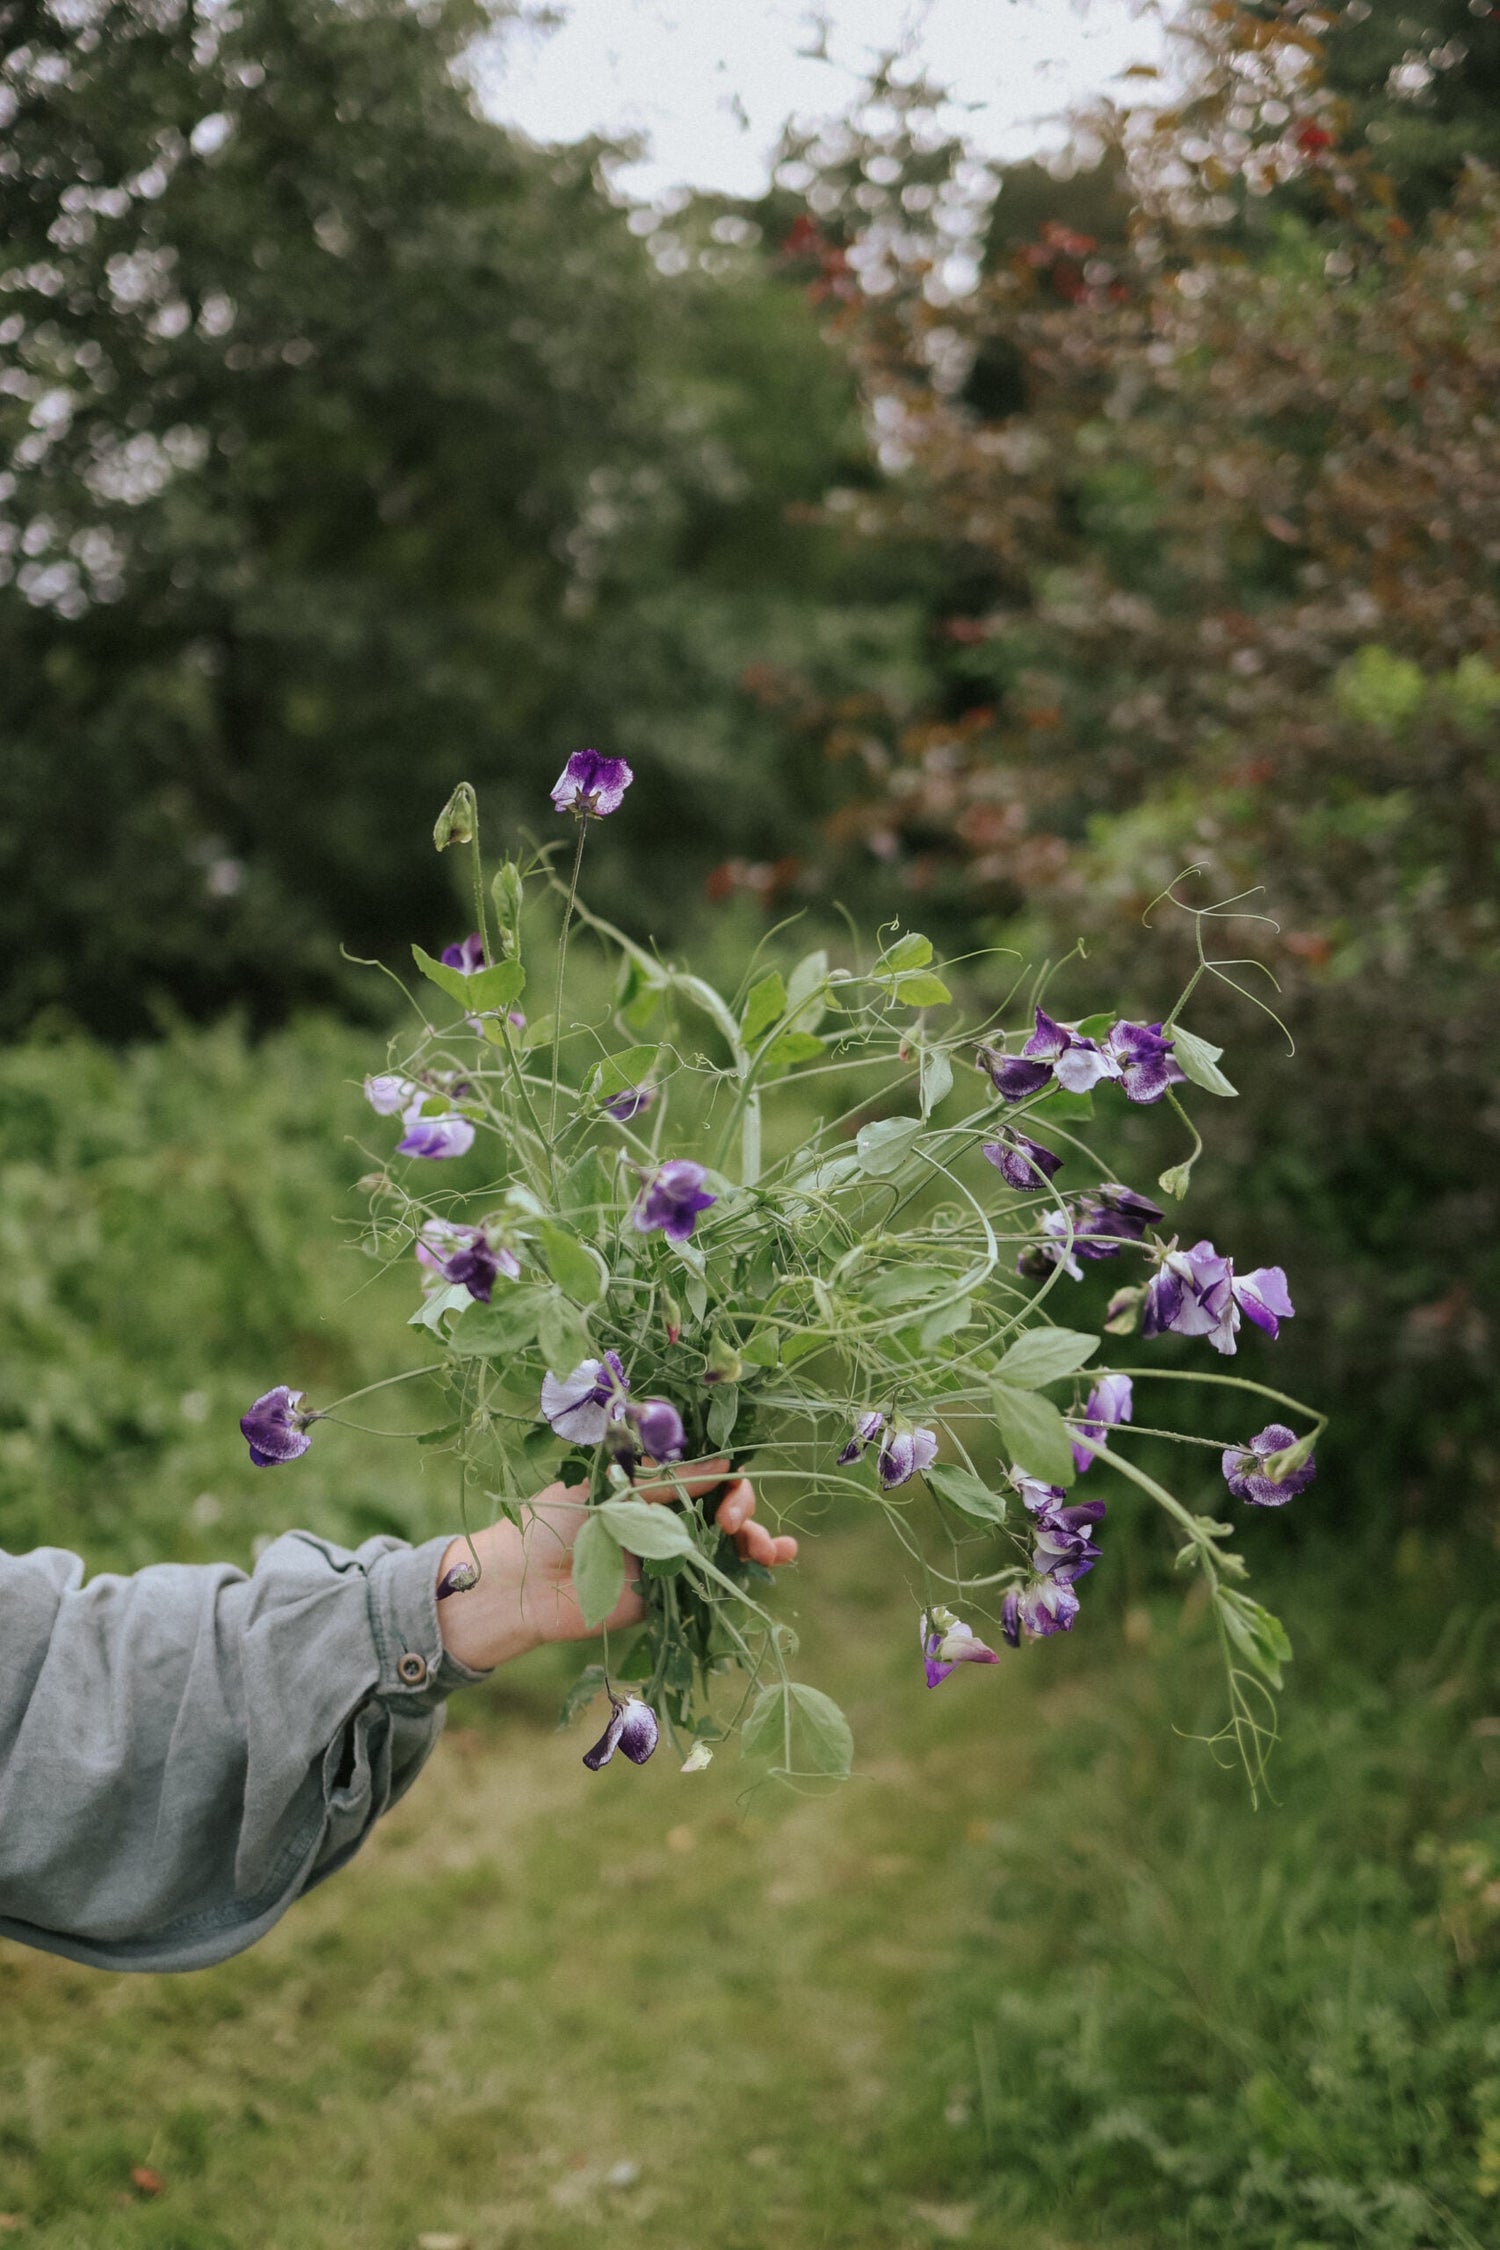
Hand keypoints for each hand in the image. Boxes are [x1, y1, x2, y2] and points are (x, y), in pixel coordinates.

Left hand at [434, 1458, 795, 1672]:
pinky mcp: (670, 1593)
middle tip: (735, 1527)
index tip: (725, 1492)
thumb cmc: (558, 1520)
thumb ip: (671, 1482)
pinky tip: (774, 1563)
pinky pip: (714, 1581)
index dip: (728, 1478)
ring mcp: (671, 1554)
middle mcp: (666, 1514)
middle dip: (745, 1511)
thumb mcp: (617, 1488)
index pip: (708, 1471)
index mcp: (651, 1481)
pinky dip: (747, 1571)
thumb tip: (728, 1463)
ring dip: (760, 1539)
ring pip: (729, 1543)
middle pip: (726, 1506)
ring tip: (775, 1551)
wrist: (522, 1581)